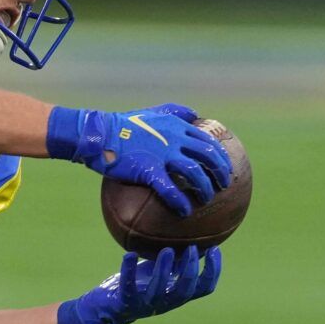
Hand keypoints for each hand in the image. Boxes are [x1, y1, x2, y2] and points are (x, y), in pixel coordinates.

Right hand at [47, 102, 232, 216]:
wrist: (99, 134)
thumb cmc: (123, 124)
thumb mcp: (152, 112)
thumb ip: (175, 112)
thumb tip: (194, 113)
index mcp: (178, 126)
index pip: (209, 141)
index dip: (222, 157)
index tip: (225, 169)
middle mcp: (175, 139)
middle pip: (209, 156)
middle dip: (220, 173)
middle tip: (223, 186)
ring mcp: (163, 154)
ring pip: (195, 173)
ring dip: (205, 188)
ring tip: (206, 199)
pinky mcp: (149, 169)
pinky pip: (171, 189)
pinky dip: (181, 201)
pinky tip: (184, 211)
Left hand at [57, 245, 222, 323]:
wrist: (106, 308)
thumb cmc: (139, 286)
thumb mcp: (161, 273)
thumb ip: (177, 263)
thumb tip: (196, 239)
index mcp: (177, 295)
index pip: (204, 288)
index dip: (213, 271)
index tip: (214, 249)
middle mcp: (165, 302)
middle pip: (185, 290)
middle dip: (190, 269)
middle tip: (191, 248)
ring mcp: (145, 304)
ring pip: (160, 290)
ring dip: (164, 269)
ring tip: (167, 250)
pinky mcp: (125, 303)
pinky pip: (128, 287)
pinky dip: (129, 270)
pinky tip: (129, 254)